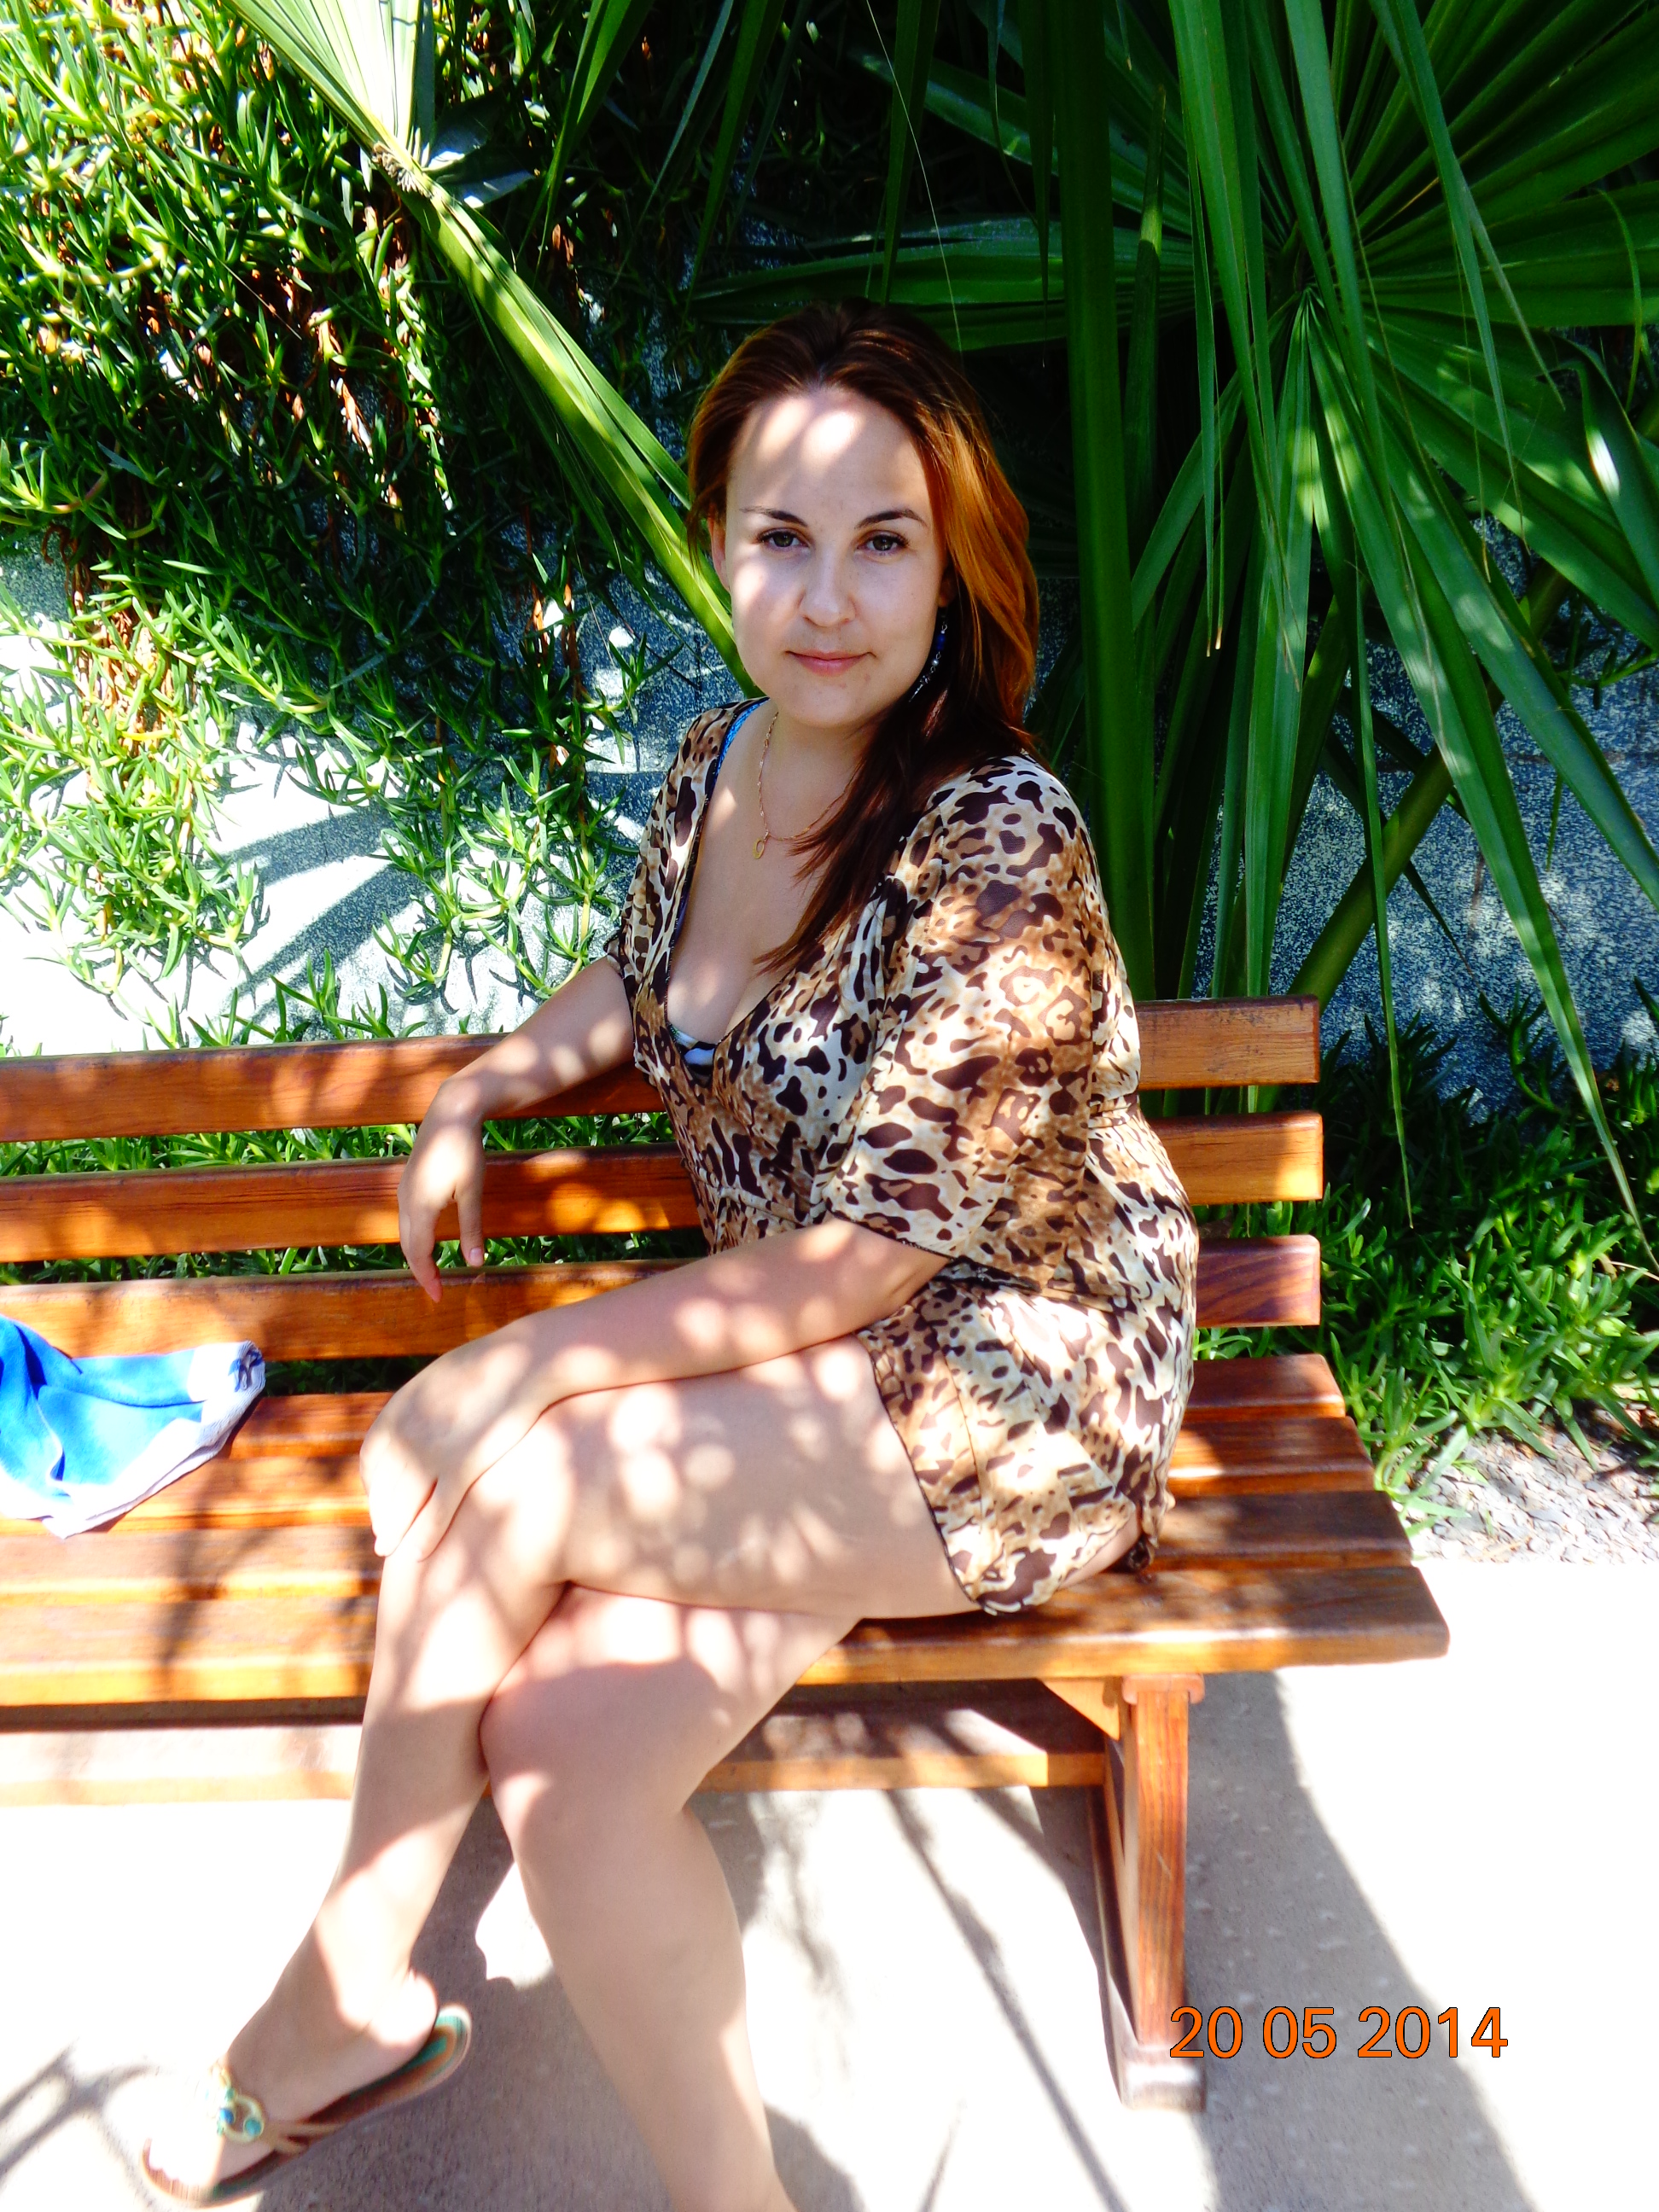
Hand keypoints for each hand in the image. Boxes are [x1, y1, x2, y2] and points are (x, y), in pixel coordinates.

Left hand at [360, 1321, 554, 1556]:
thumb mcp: (443, 1380)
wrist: (526, 1359)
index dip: (373, 1484)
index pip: (372, 1458)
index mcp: (399, 1409)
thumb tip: (412, 1422)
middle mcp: (409, 1432)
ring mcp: (434, 1449)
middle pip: (384, 1485)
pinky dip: (423, 1535)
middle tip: (382, 1535)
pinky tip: (418, 1553)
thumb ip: (421, 1404)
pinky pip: (436, 1511)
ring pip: (403, 1504)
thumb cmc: (491, 1369)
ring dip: (394, 1531)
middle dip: (380, 1513)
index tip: (379, 1500)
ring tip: (391, 1550)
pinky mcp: (464, 1464)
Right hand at [399, 1082, 486, 1299]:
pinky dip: (415, 1237)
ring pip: (405, 1233)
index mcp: (421, 1206)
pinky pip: (406, 1219)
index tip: (438, 1297)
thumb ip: (471, 1228)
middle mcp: (405, 1201)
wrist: (450, 1112)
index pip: (419, 1253)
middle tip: (436, 1291)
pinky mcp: (407, 1182)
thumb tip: (474, 1263)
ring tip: (432, 1271)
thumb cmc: (465, 1151)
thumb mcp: (472, 1192)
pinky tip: (428, 1242)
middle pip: (408, 1246)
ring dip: (417, 1254)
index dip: (427, 1277)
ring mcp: (403, 1190)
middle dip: (421, 1270)